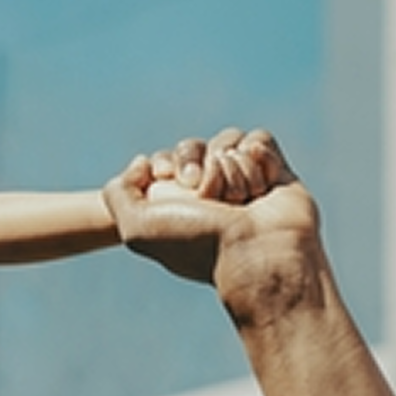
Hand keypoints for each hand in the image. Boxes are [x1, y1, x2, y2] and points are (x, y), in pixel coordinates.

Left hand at [100, 127, 318, 287]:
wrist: (259, 255)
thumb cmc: (199, 244)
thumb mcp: (136, 228)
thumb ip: (118, 195)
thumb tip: (142, 163)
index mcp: (182, 205)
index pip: (169, 159)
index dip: (167, 163)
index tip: (168, 177)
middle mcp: (213, 193)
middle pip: (196, 147)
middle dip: (199, 165)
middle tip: (207, 196)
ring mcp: (245, 182)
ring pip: (229, 143)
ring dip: (232, 170)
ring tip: (241, 202)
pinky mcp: (276, 172)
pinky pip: (259, 140)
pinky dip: (259, 156)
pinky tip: (262, 185)